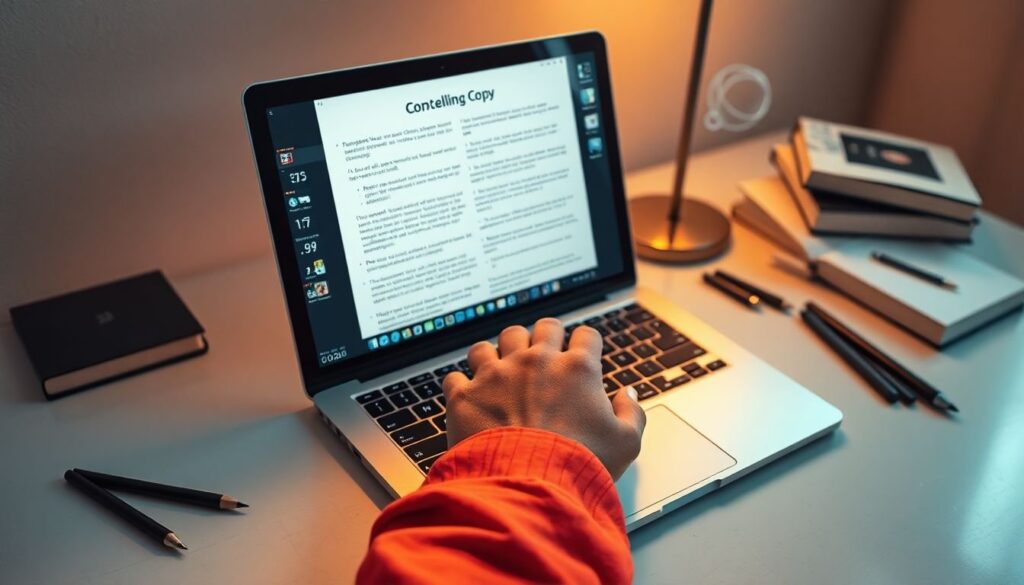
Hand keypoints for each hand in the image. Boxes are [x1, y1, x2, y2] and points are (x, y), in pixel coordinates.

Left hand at [442, 318, 646, 479]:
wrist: (529, 484)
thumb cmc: (578, 464)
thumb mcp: (625, 442)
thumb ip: (631, 413)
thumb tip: (628, 395)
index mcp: (576, 368)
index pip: (586, 335)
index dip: (587, 345)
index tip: (584, 357)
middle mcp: (535, 362)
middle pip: (541, 327)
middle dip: (545, 337)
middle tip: (545, 357)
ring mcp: (496, 374)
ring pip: (494, 342)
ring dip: (499, 353)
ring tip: (501, 370)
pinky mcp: (466, 395)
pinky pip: (456, 376)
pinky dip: (461, 385)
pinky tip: (468, 395)